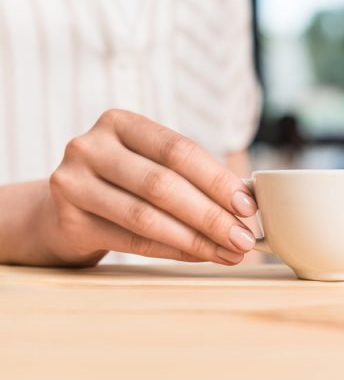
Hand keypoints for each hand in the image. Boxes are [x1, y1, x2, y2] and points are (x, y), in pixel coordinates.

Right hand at [43, 109, 257, 265]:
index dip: (217, 179)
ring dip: (196, 239)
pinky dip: (172, 251)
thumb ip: (190, 175)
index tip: (247, 206)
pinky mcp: (69, 222)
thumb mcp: (149, 163)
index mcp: (120, 123)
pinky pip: (132, 241)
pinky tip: (199, 256)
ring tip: (228, 252)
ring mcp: (73, 183)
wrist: (60, 210)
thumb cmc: (123, 183)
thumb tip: (246, 204)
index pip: (178, 150)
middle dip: (211, 215)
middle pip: (163, 184)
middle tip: (244, 238)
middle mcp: (91, 147)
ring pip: (146, 216)